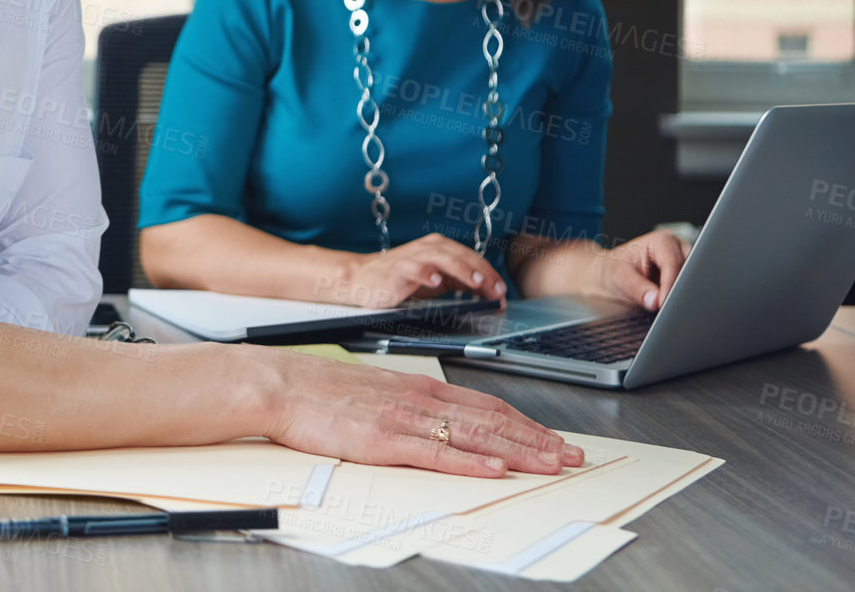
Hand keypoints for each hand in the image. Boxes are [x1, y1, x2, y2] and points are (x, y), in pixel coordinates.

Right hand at [261, 350, 584, 476]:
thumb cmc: (322, 392)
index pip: (486, 406)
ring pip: (475, 436)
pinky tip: (495, 469)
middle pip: (492, 420)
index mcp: (419, 387)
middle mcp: (420, 399)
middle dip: (538, 440)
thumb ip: (410, 404)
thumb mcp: (376, 391)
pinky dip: (470, 462)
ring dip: (519, 451)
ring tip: (552, 464)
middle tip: (573, 456)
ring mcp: (404, 419)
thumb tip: (439, 425)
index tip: (554, 439)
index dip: (526, 424)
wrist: (281, 385)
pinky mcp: (384, 441)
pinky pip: (436, 453)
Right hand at [325, 233, 507, 308]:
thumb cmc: (400, 279)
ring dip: (461, 269)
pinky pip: (414, 267)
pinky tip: (436, 280)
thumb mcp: (435, 279)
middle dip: (482, 273)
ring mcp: (413, 257)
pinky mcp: (398, 268)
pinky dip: (426, 272)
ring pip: (442, 257)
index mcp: (440, 249)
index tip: (502, 293)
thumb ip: (459, 281)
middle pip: (461, 256)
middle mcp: (429, 248)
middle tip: (496, 290)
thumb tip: (488, 290)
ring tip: (476, 282)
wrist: (362, 278)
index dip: (489, 275)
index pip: (471, 259)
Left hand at [585, 229, 688, 310]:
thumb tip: (654, 301)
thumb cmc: (613, 270)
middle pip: (690, 270)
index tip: (663, 302)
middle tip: (667, 306)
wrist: (609, 276)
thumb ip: (637, 288)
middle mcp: (677, 248)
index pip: (673, 263)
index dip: (670, 284)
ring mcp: (684, 262)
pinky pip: (691, 289)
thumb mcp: (620, 277)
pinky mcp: (685, 276)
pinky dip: (682, 297)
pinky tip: (671, 304)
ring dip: (682, 294)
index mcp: (661, 241)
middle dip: (680, 289)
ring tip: (667, 305)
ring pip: (694, 280)